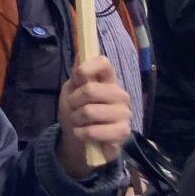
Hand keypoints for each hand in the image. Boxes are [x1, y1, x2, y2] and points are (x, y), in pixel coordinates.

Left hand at [57, 55, 131, 180]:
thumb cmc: (76, 113)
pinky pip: (95, 131)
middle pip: (91, 89)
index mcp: (107, 81)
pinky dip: (82, 133)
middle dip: (73, 101)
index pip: (103, 63)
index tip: (78, 78)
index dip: (87, 67)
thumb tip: (80, 55)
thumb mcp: (71, 92)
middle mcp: (119, 94)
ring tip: (78, 123)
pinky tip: (82, 134)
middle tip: (73, 109)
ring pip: (90, 111)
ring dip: (76, 119)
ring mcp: (124, 113)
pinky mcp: (123, 131)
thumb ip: (77, 76)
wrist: (79, 140)